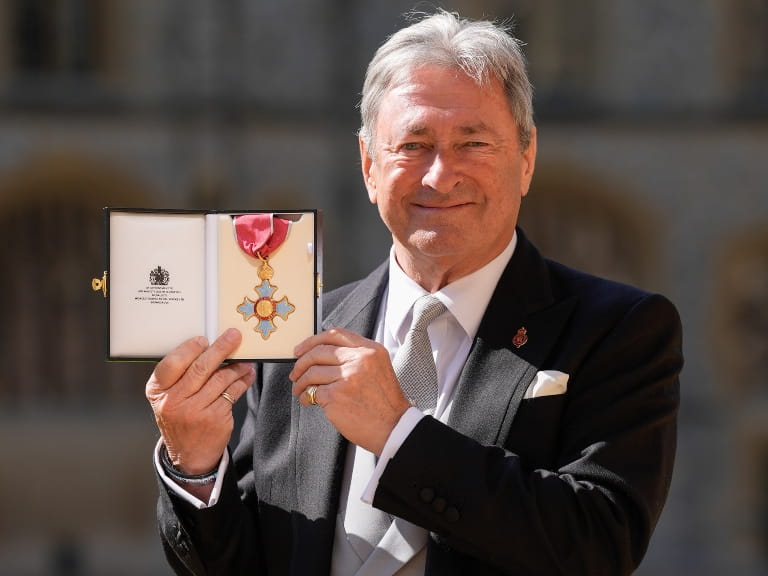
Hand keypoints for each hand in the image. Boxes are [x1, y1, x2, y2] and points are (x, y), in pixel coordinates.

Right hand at [146, 328, 255, 473]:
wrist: (188, 454)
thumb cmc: (180, 418)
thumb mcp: (169, 398)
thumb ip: (182, 376)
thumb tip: (210, 348)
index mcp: (158, 391)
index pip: (172, 363)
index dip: (190, 349)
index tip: (204, 340)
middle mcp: (173, 401)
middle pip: (201, 368)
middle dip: (220, 348)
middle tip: (233, 336)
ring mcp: (194, 411)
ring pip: (220, 379)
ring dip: (236, 366)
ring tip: (244, 360)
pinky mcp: (215, 418)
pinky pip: (232, 392)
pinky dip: (242, 381)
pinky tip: (247, 375)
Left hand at [289, 328, 410, 454]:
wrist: (394, 427)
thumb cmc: (384, 402)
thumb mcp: (377, 368)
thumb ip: (355, 358)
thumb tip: (321, 356)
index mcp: (370, 350)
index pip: (335, 334)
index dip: (313, 340)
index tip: (301, 349)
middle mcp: (360, 360)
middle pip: (319, 352)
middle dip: (301, 363)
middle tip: (296, 373)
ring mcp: (347, 377)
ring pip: (312, 373)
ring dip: (301, 382)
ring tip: (300, 390)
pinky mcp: (336, 396)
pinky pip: (312, 392)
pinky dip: (306, 397)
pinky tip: (308, 401)